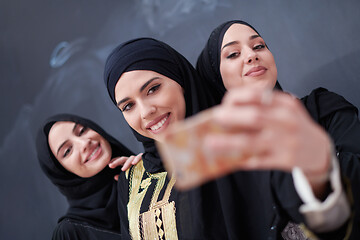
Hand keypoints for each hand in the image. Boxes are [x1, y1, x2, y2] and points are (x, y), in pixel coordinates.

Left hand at [109, 153, 142, 180]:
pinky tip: (134, 163)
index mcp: (128, 163)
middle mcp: (132, 160)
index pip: (120, 160)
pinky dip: (137, 159)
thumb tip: (115, 177)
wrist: (153, 172)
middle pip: (123, 158)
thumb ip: (122, 177)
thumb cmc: (140, 175)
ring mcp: (138, 158)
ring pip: (131, 158)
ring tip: (122, 169)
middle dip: (116, 162)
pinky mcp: (145, 158)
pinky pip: (140, 156)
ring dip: (126, 163)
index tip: (109, 164)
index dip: (114, 161)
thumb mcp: (130, 176)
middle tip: (111, 166)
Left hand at [204, 86, 330, 196]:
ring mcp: (287, 142)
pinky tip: (229, 159)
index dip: (237, 98)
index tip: (224, 103)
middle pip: (254, 117)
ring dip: (228, 143)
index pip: (258, 95)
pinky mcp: (286, 161)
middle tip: (214, 118)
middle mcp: (287, 121)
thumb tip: (225, 115)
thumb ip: (261, 109)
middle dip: (230, 118)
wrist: (319, 150)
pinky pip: (258, 161)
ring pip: (252, 142)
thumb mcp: (284, 111)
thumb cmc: (292, 127)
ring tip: (210, 143)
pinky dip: (241, 160)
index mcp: (285, 104)